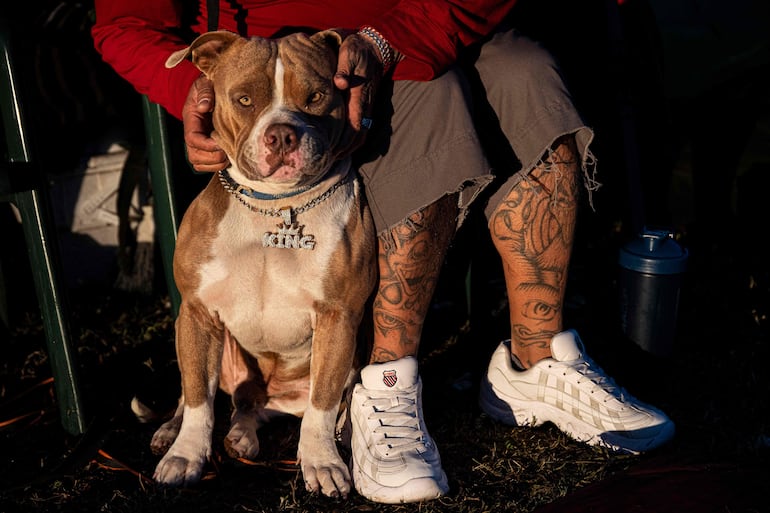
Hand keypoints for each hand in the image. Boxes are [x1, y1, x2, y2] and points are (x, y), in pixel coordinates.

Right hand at [182, 75, 228, 171]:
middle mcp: (192, 134)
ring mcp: (199, 143)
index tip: (221, 142)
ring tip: (230, 155)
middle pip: (195, 156)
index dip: (206, 145)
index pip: (192, 139)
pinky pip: (208, 165)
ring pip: (200, 163)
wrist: (210, 89)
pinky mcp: (207, 148)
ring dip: (216, 164)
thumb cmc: (208, 87)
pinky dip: (218, 165)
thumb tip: (204, 106)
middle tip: (229, 150)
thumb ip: (205, 93)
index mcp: (191, 120)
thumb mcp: (205, 84)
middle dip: (213, 157)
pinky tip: (230, 157)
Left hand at [333, 32, 383, 154]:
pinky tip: (341, 146)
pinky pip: (361, 128)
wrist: (375, 47)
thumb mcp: (349, 53)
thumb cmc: (357, 50)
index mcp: (359, 96)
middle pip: (358, 136)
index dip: (343, 142)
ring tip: (333, 158)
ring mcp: (366, 107)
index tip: (329, 152)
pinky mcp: (365, 106)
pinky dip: (352, 140)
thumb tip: (339, 82)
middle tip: (327, 161)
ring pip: (361, 134)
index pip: (354, 126)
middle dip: (344, 151)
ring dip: (349, 148)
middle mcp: (364, 106)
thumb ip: (344, 68)